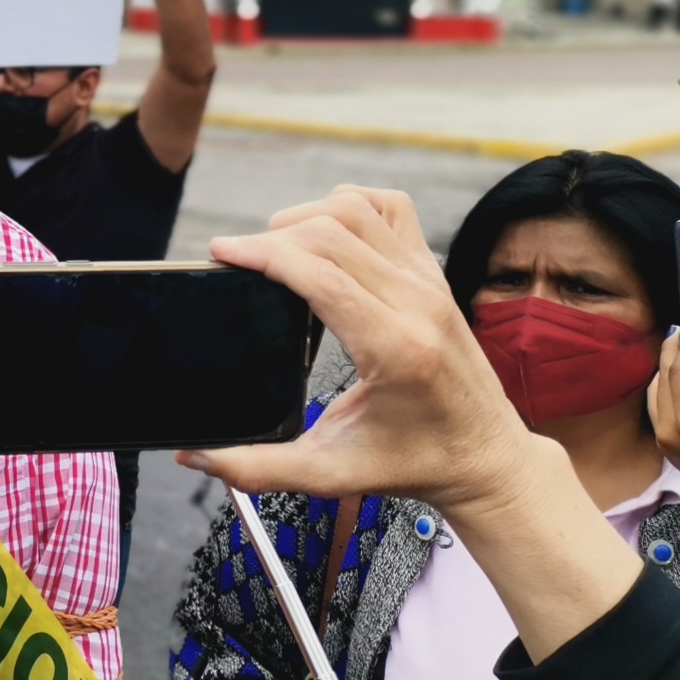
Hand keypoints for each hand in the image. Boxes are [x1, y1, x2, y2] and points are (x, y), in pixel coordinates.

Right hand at [181, 186, 646, 664]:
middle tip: (237, 258)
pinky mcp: (433, 272)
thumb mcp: (330, 473)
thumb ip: (256, 467)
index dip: (262, 252)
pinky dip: (350, 205)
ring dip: (306, 216)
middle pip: (331, 232)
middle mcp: (416, 303)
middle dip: (271, 236)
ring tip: (274, 248)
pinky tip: (325, 232)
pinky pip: (389, 208)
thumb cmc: (414, 464)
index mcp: (394, 347)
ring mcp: (430, 280)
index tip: (222, 253)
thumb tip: (193, 455)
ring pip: (358, 209)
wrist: (486, 458)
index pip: (319, 272)